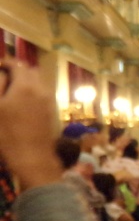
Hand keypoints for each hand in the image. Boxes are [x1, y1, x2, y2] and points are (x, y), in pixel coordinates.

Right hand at [0, 64, 61, 189]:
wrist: (33, 157)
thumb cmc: (8, 134)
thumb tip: (2, 73)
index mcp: (25, 86)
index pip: (16, 65)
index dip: (4, 63)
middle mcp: (41, 89)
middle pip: (30, 71)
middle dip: (16, 70)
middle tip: (2, 78)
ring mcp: (49, 100)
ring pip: (38, 82)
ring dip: (25, 81)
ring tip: (9, 90)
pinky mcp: (52, 110)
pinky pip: (42, 93)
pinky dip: (32, 91)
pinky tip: (21, 102)